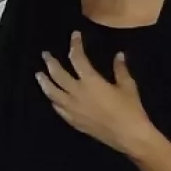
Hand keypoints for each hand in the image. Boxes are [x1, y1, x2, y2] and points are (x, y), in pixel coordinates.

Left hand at [36, 31, 158, 156]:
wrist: (128, 135)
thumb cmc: (130, 109)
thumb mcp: (128, 86)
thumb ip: (120, 69)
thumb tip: (118, 55)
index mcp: (90, 81)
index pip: (77, 58)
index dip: (75, 45)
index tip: (74, 36)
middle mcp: (76, 93)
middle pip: (57, 74)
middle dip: (50, 62)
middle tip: (45, 55)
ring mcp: (72, 108)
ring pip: (52, 92)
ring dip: (44, 82)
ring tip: (39, 75)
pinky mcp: (73, 120)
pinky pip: (57, 107)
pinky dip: (53, 99)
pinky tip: (52, 97)